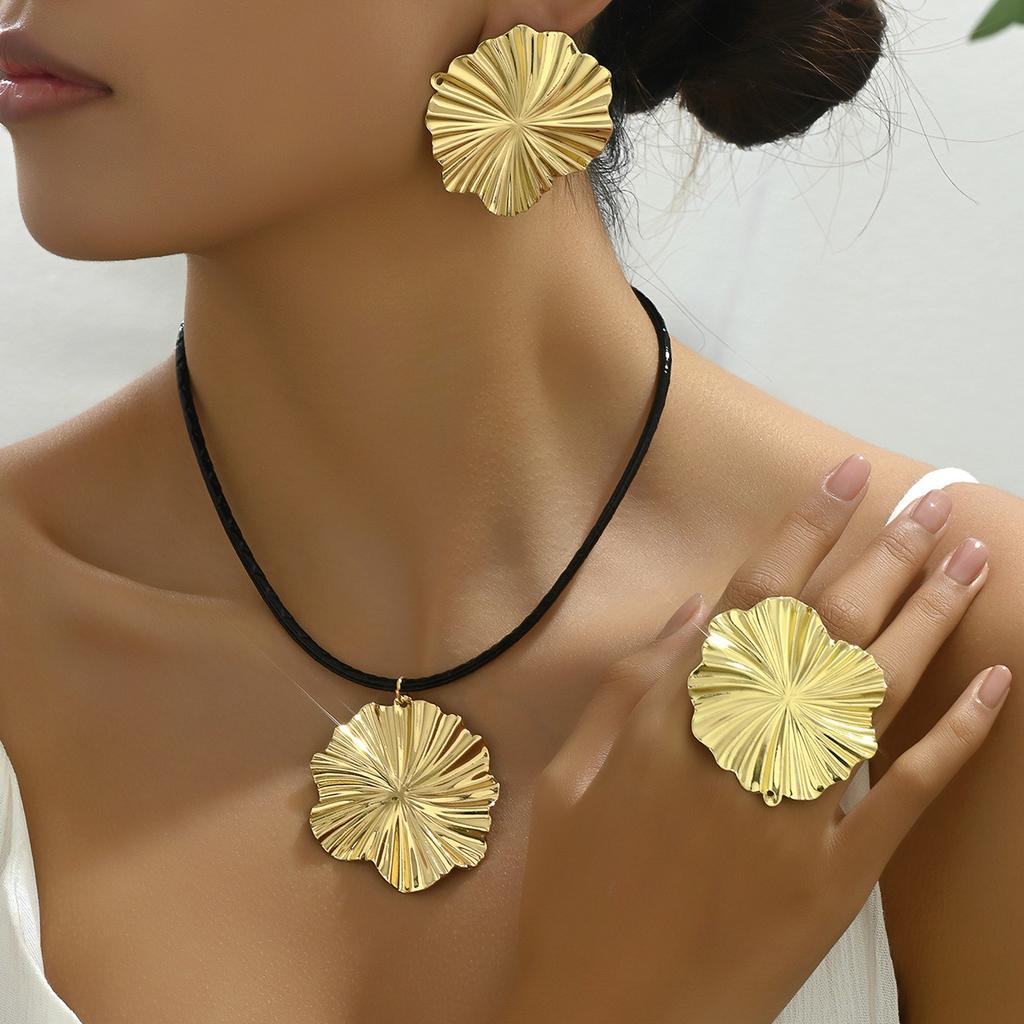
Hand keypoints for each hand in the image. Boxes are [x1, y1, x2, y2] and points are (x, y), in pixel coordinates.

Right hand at [497, 454, 1010, 1023]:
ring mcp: (790, 817)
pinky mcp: (834, 880)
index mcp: (665, 726)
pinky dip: (951, 740)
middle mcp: (734, 755)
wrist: (602, 1018)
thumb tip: (690, 612)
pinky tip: (992, 683)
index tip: (837, 481)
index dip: (797, 535)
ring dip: (926, 622)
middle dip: (878, 558)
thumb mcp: (568, 782)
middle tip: (927, 501)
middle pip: (821, 635)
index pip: (746, 607)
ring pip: (870, 697)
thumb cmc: (573, 896)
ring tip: (967, 559)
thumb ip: (625, 689)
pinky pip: (902, 799)